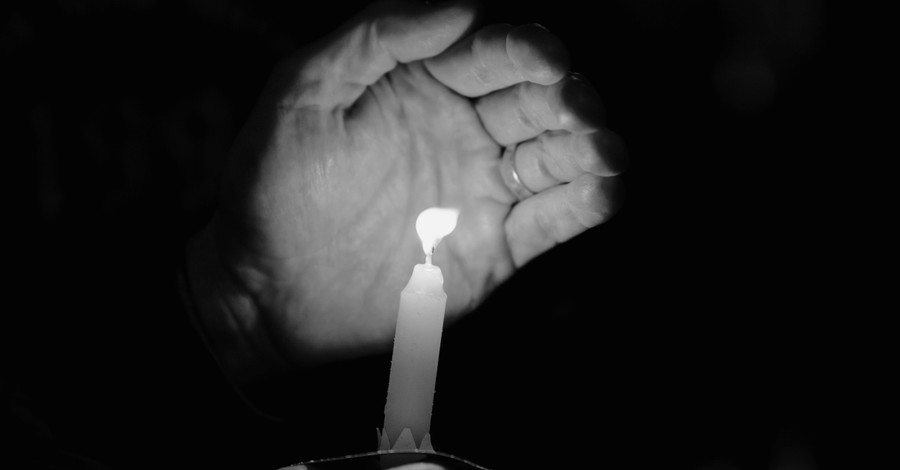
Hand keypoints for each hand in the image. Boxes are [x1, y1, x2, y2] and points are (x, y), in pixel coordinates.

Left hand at [186, 0, 624, 379]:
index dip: (521, 50)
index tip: (543, 55)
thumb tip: (460, 7)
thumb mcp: (303, 93)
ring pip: (553, 157)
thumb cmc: (273, 185)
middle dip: (563, 98)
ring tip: (603, 149)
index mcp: (421, 86)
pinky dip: (584, 206)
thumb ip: (375, 37)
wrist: (269, 291)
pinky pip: (551, 222)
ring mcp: (481, 192)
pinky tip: (604, 190)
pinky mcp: (494, 249)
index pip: (487, 55)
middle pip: (533, 102)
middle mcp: (461, 133)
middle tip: (576, 105)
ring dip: (587, 148)